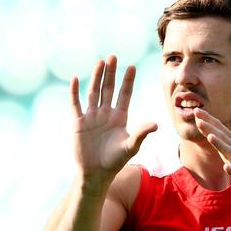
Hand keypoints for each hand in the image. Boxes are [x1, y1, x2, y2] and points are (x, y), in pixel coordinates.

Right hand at [71, 55, 157, 183]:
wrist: (95, 174)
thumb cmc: (114, 162)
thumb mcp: (130, 147)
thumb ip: (141, 133)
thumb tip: (156, 124)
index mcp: (120, 117)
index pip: (125, 94)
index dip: (128, 81)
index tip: (132, 66)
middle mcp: (106, 114)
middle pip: (109, 89)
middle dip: (111, 73)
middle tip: (114, 56)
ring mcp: (91, 117)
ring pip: (94, 92)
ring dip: (96, 77)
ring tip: (100, 62)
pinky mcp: (78, 122)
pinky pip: (75, 103)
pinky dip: (74, 91)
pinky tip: (75, 78)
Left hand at [193, 108, 230, 195]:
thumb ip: (220, 140)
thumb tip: (206, 130)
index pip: (218, 128)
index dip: (208, 119)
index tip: (196, 110)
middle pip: (221, 137)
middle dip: (210, 127)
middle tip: (198, 118)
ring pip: (229, 152)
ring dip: (220, 144)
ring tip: (210, 137)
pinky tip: (226, 167)